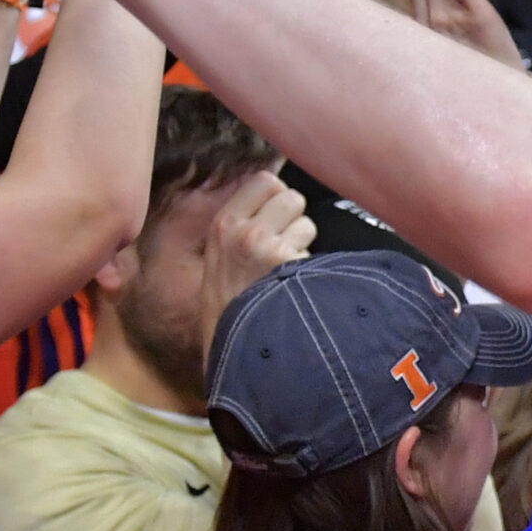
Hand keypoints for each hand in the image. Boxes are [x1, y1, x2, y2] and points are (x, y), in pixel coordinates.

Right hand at [195, 171, 315, 347]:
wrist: (231, 350)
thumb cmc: (224, 308)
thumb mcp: (216, 258)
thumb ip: (241, 225)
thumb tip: (278, 195)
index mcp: (223, 224)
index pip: (265, 180)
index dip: (277, 196)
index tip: (274, 217)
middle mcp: (246, 231)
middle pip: (292, 198)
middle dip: (294, 219)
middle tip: (283, 246)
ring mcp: (270, 249)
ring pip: (308, 225)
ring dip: (304, 244)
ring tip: (287, 271)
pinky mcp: (293, 269)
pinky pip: (315, 254)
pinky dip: (311, 269)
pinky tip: (295, 288)